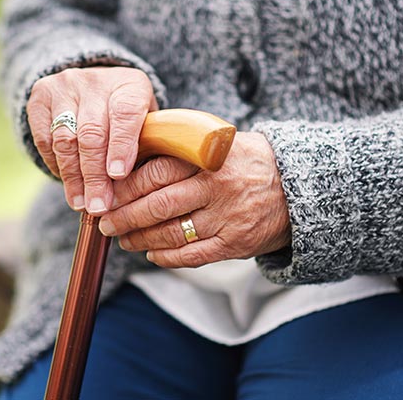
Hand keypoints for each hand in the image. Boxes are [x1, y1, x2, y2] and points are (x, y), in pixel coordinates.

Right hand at [26, 67, 157, 213]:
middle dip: (95, 175)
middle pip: (92, 132)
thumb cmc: (128, 116)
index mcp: (130, 84)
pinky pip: (44, 139)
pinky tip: (68, 184)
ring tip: (80, 204)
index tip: (118, 175)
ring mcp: (65, 86)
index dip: (121, 145)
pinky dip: (56, 165)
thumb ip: (142, 149)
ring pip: (65, 139)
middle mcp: (96, 81)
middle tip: (99, 206)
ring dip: (73, 177)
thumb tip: (131, 193)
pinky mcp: (40, 96)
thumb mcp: (145, 124)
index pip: (125, 113)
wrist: (95, 85)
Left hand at [98, 132, 290, 267]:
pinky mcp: (235, 244)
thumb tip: (128, 161)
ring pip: (172, 234)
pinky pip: (192, 256)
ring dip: (140, 239)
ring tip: (123, 239)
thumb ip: (180, 149)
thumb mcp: (216, 144)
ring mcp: (226, 218)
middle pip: (158, 205)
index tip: (106, 194)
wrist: (296, 187)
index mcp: (207, 159)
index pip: (155, 173)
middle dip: (125, 217)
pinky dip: (166, 257)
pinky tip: (151, 253)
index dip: (125, 187)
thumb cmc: (244, 162)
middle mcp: (216, 188)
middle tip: (105, 223)